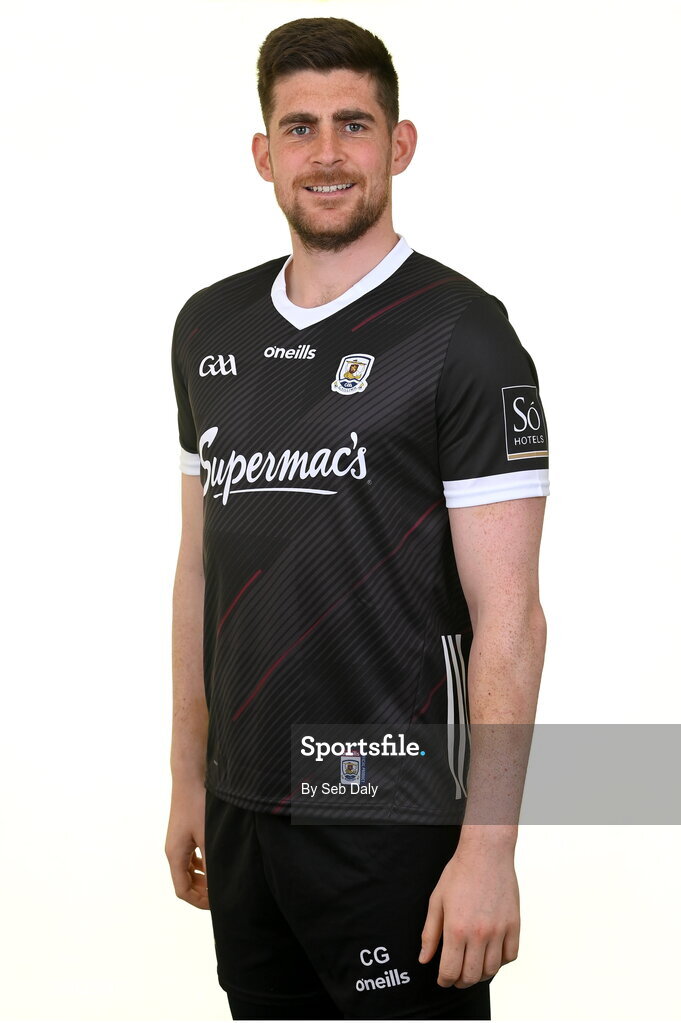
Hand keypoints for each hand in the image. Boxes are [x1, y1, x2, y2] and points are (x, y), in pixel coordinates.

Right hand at [165, 780, 208, 909]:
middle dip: (202, 892)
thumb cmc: (198, 803)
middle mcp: (173, 849)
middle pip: (184, 881)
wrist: (191, 775)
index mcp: (175, 854)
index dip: (199, 902)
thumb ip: (212, 861)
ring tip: (221, 880)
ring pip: (188, 869)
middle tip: (222, 895)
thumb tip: (220, 883)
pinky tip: (216, 860)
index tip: (217, 904)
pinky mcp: (185, 830)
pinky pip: (191, 855)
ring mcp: (178, 840)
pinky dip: (203, 863)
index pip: (182, 890)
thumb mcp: (208, 835)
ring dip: (203, 878)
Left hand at [419, 839, 519, 986]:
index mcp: (456, 929)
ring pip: (491, 970)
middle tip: (456, 976)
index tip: (443, 979)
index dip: (444, 980)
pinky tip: (491, 954)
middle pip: (471, 976)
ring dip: (480, 974)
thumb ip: (430, 933)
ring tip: (472, 967)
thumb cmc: (459, 874)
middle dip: (460, 981)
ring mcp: (499, 931)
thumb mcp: (437, 900)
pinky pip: (510, 956)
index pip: (450, 970)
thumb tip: (424, 959)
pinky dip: (500, 961)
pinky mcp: (514, 925)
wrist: (486, 854)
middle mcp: (479, 934)